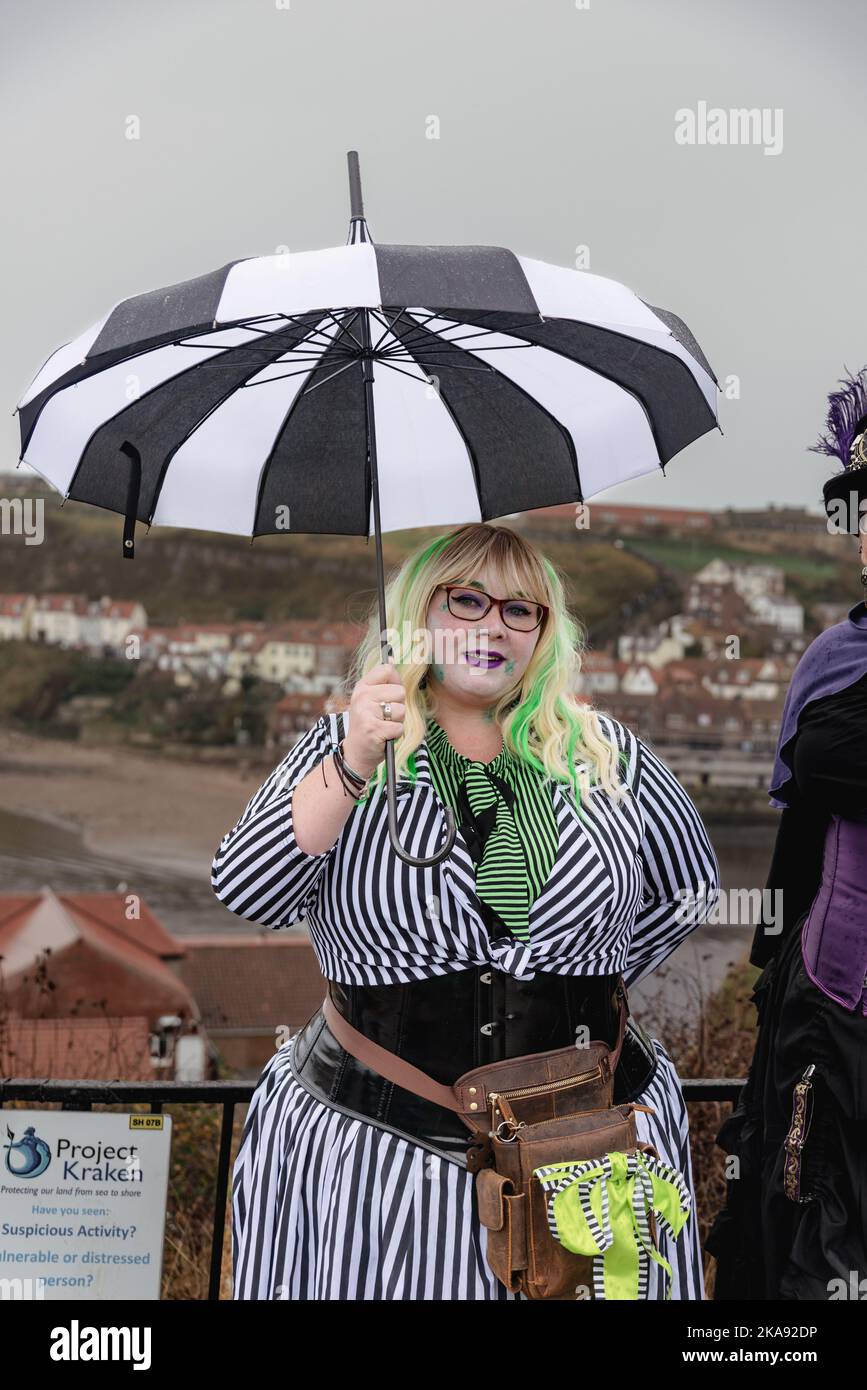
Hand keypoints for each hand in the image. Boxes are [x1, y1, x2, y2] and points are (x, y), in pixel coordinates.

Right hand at [342, 662, 405, 777]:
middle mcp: (362, 697)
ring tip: (384, 726)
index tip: (390, 695)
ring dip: (397, 721)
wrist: (356, 752)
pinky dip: (395, 734)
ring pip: (401, 710)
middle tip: (385, 717)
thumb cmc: (369, 724)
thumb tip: (391, 659)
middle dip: (398, 706)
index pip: (387, 670)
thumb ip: (383, 683)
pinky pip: (399, 727)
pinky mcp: (373, 729)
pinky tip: (383, 736)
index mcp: (362, 687)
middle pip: (399, 691)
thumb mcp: (370, 700)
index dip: (396, 682)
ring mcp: (366, 713)